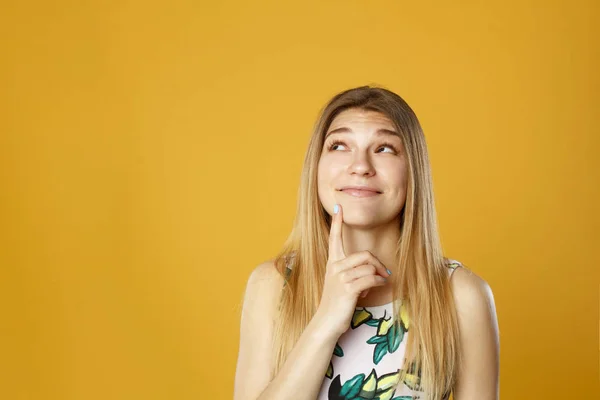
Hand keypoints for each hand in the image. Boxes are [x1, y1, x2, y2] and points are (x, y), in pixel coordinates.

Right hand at [315, 203, 391, 337]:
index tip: (338, 208)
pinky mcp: (348, 289)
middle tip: (384, 274)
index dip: (337, 223)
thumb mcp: (343, 284)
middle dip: (378, 264)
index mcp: (332, 263)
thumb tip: (377, 272)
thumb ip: (355, 273)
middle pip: (365, 255)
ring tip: (373, 287)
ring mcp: (341, 277)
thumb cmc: (337, 303)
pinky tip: (379, 288)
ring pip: (370, 268)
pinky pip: (371, 279)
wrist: (327, 322)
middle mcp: (335, 267)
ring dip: (378, 277)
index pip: (334, 239)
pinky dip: (379, 283)